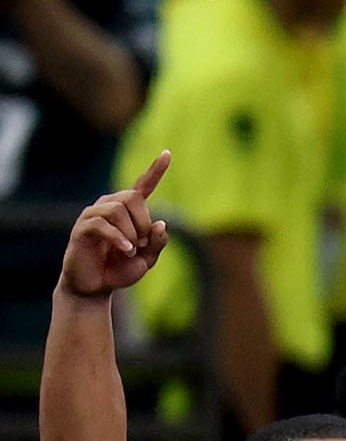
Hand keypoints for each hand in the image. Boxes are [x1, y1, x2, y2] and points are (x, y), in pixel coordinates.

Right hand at [60, 150, 169, 298]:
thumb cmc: (119, 270)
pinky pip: (103, 224)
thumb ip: (156, 244)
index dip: (155, 170)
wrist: (94, 286)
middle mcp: (109, 205)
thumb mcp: (146, 260)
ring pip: (117, 209)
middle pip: (132, 197)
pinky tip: (125, 250)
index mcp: (127, 211)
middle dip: (143, 222)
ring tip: (129, 251)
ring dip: (130, 233)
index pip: (142, 185)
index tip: (168, 153)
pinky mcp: (83, 227)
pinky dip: (118, 238)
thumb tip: (161, 224)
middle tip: (140, 244)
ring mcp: (94, 214)